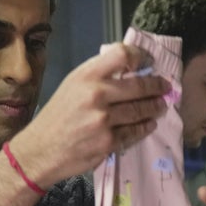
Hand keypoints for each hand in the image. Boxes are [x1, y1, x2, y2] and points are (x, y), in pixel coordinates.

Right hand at [8, 42, 169, 186]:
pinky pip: (134, 132)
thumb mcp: (70, 86)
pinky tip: (149, 124)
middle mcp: (96, 94)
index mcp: (86, 76)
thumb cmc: (56, 117)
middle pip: (139, 85)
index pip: (122, 55)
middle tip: (165, 88)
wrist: (40, 151)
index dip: (140, 56)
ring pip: (140, 111)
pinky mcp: (108, 142)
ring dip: (154, 108)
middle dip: (157, 87)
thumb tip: (128, 70)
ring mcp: (104, 120)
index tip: (148, 62)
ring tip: (161, 106)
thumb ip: (96, 76)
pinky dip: (145, 127)